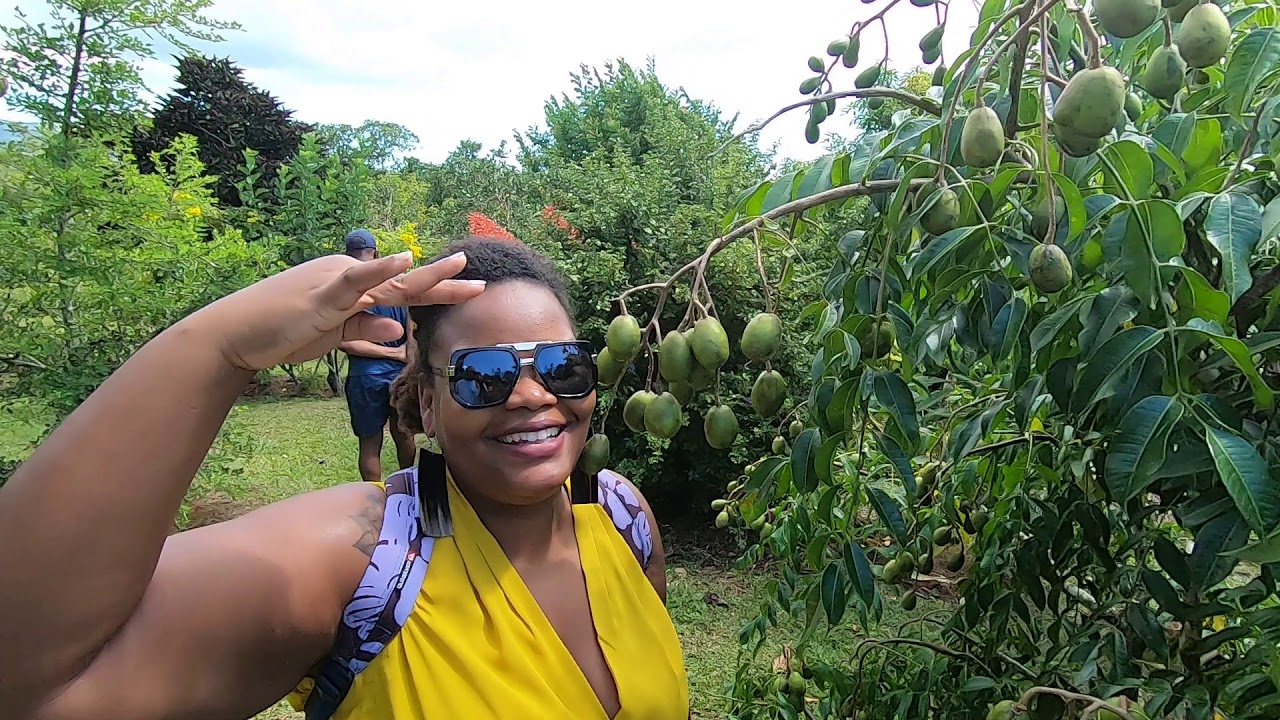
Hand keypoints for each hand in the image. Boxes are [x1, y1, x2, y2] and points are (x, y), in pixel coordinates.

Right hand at [189, 251, 483, 371]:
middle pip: (404, 283)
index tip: (468, 289)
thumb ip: (366, 330)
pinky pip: (355, 282)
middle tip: (479, 279)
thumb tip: (400, 332)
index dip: (436, 290)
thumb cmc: (281, 332)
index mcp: (352, 287)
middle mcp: (348, 278)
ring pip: (388, 280)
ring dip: (425, 274)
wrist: (235, 334)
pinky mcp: (320, 297)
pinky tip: (403, 260)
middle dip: (444, 281)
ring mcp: (335, 284)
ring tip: (458, 265)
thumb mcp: (334, 335)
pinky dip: (380, 271)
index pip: (402, 291)